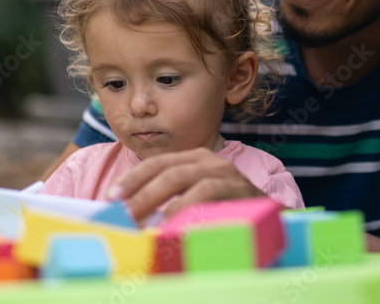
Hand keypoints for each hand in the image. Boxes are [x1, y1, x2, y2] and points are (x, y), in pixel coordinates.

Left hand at [107, 147, 262, 221]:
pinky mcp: (239, 189)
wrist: (269, 216)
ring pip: (184, 177)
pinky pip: (208, 192)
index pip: (158, 163)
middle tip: (120, 213)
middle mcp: (210, 161)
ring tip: (138, 217)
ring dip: (156, 199)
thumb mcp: (195, 199)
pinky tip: (171, 219)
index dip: (132, 179)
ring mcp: (226, 173)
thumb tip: (131, 214)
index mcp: (195, 159)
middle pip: (167, 170)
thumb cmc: (225, 209)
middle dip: (139, 192)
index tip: (111, 197)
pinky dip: (186, 205)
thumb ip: (169, 200)